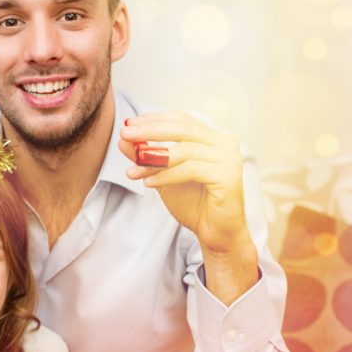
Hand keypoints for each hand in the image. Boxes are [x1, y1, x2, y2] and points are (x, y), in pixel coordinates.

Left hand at [119, 111, 249, 254]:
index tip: (129, 123)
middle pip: (182, 128)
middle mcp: (223, 142)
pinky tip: (148, 183)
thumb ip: (146, 156)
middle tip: (125, 134)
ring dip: (153, 160)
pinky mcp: (228, 176)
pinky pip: (190, 170)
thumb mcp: (162, 175)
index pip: (181, 119)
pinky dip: (166, 175)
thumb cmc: (192, 202)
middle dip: (150, 130)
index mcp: (211, 137)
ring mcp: (229, 158)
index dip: (154, 119)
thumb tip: (123, 139)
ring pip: (184, 151)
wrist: (215, 233)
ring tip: (132, 171)